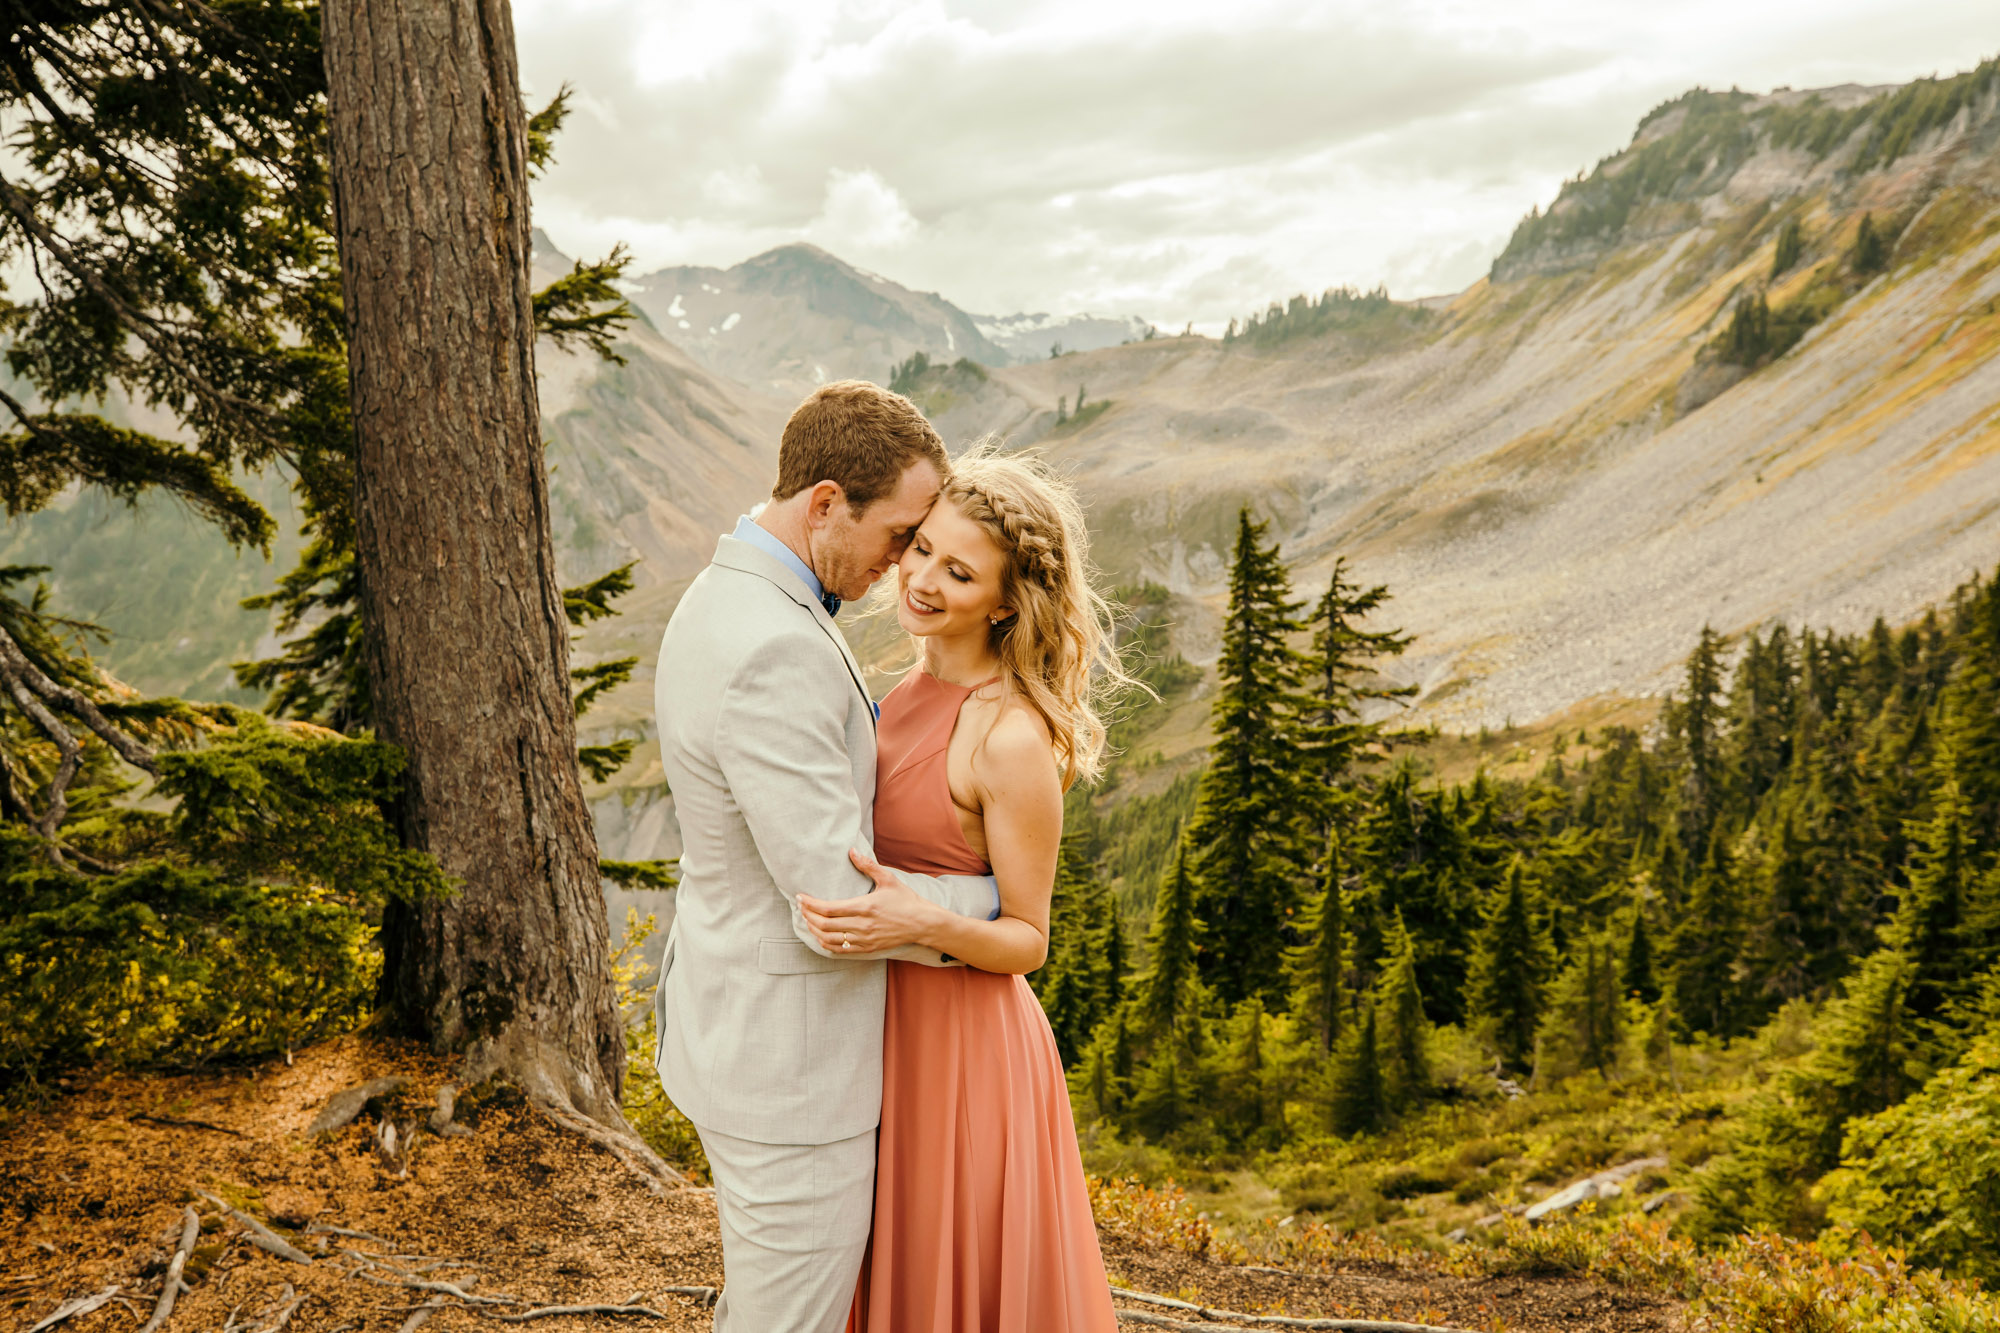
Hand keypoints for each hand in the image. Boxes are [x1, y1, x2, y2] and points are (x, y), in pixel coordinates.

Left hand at [797, 850, 941, 953]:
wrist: (922, 923)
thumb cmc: (905, 899)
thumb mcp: (888, 879)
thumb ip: (867, 865)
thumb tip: (851, 850)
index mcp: (865, 906)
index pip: (829, 908)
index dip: (811, 904)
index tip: (800, 897)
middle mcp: (862, 925)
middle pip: (825, 924)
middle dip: (808, 916)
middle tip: (800, 907)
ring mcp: (864, 939)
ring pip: (829, 939)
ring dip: (814, 930)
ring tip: (807, 920)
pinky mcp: (867, 948)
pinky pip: (840, 949)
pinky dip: (825, 943)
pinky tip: (820, 935)